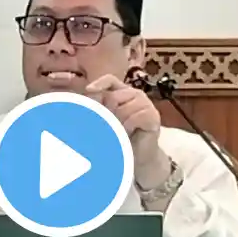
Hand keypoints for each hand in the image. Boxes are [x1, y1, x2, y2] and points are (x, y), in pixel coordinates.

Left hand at [85, 73, 171, 187]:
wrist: (137, 156)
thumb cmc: (119, 137)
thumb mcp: (106, 120)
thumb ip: (98, 108)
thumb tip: (85, 99)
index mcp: (121, 92)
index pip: (110, 80)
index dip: (99, 83)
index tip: (88, 90)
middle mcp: (134, 94)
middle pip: (113, 97)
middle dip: (107, 114)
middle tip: (109, 127)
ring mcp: (145, 103)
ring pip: (123, 108)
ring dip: (118, 124)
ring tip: (119, 133)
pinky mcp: (153, 115)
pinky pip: (135, 117)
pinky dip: (128, 128)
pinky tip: (128, 134)